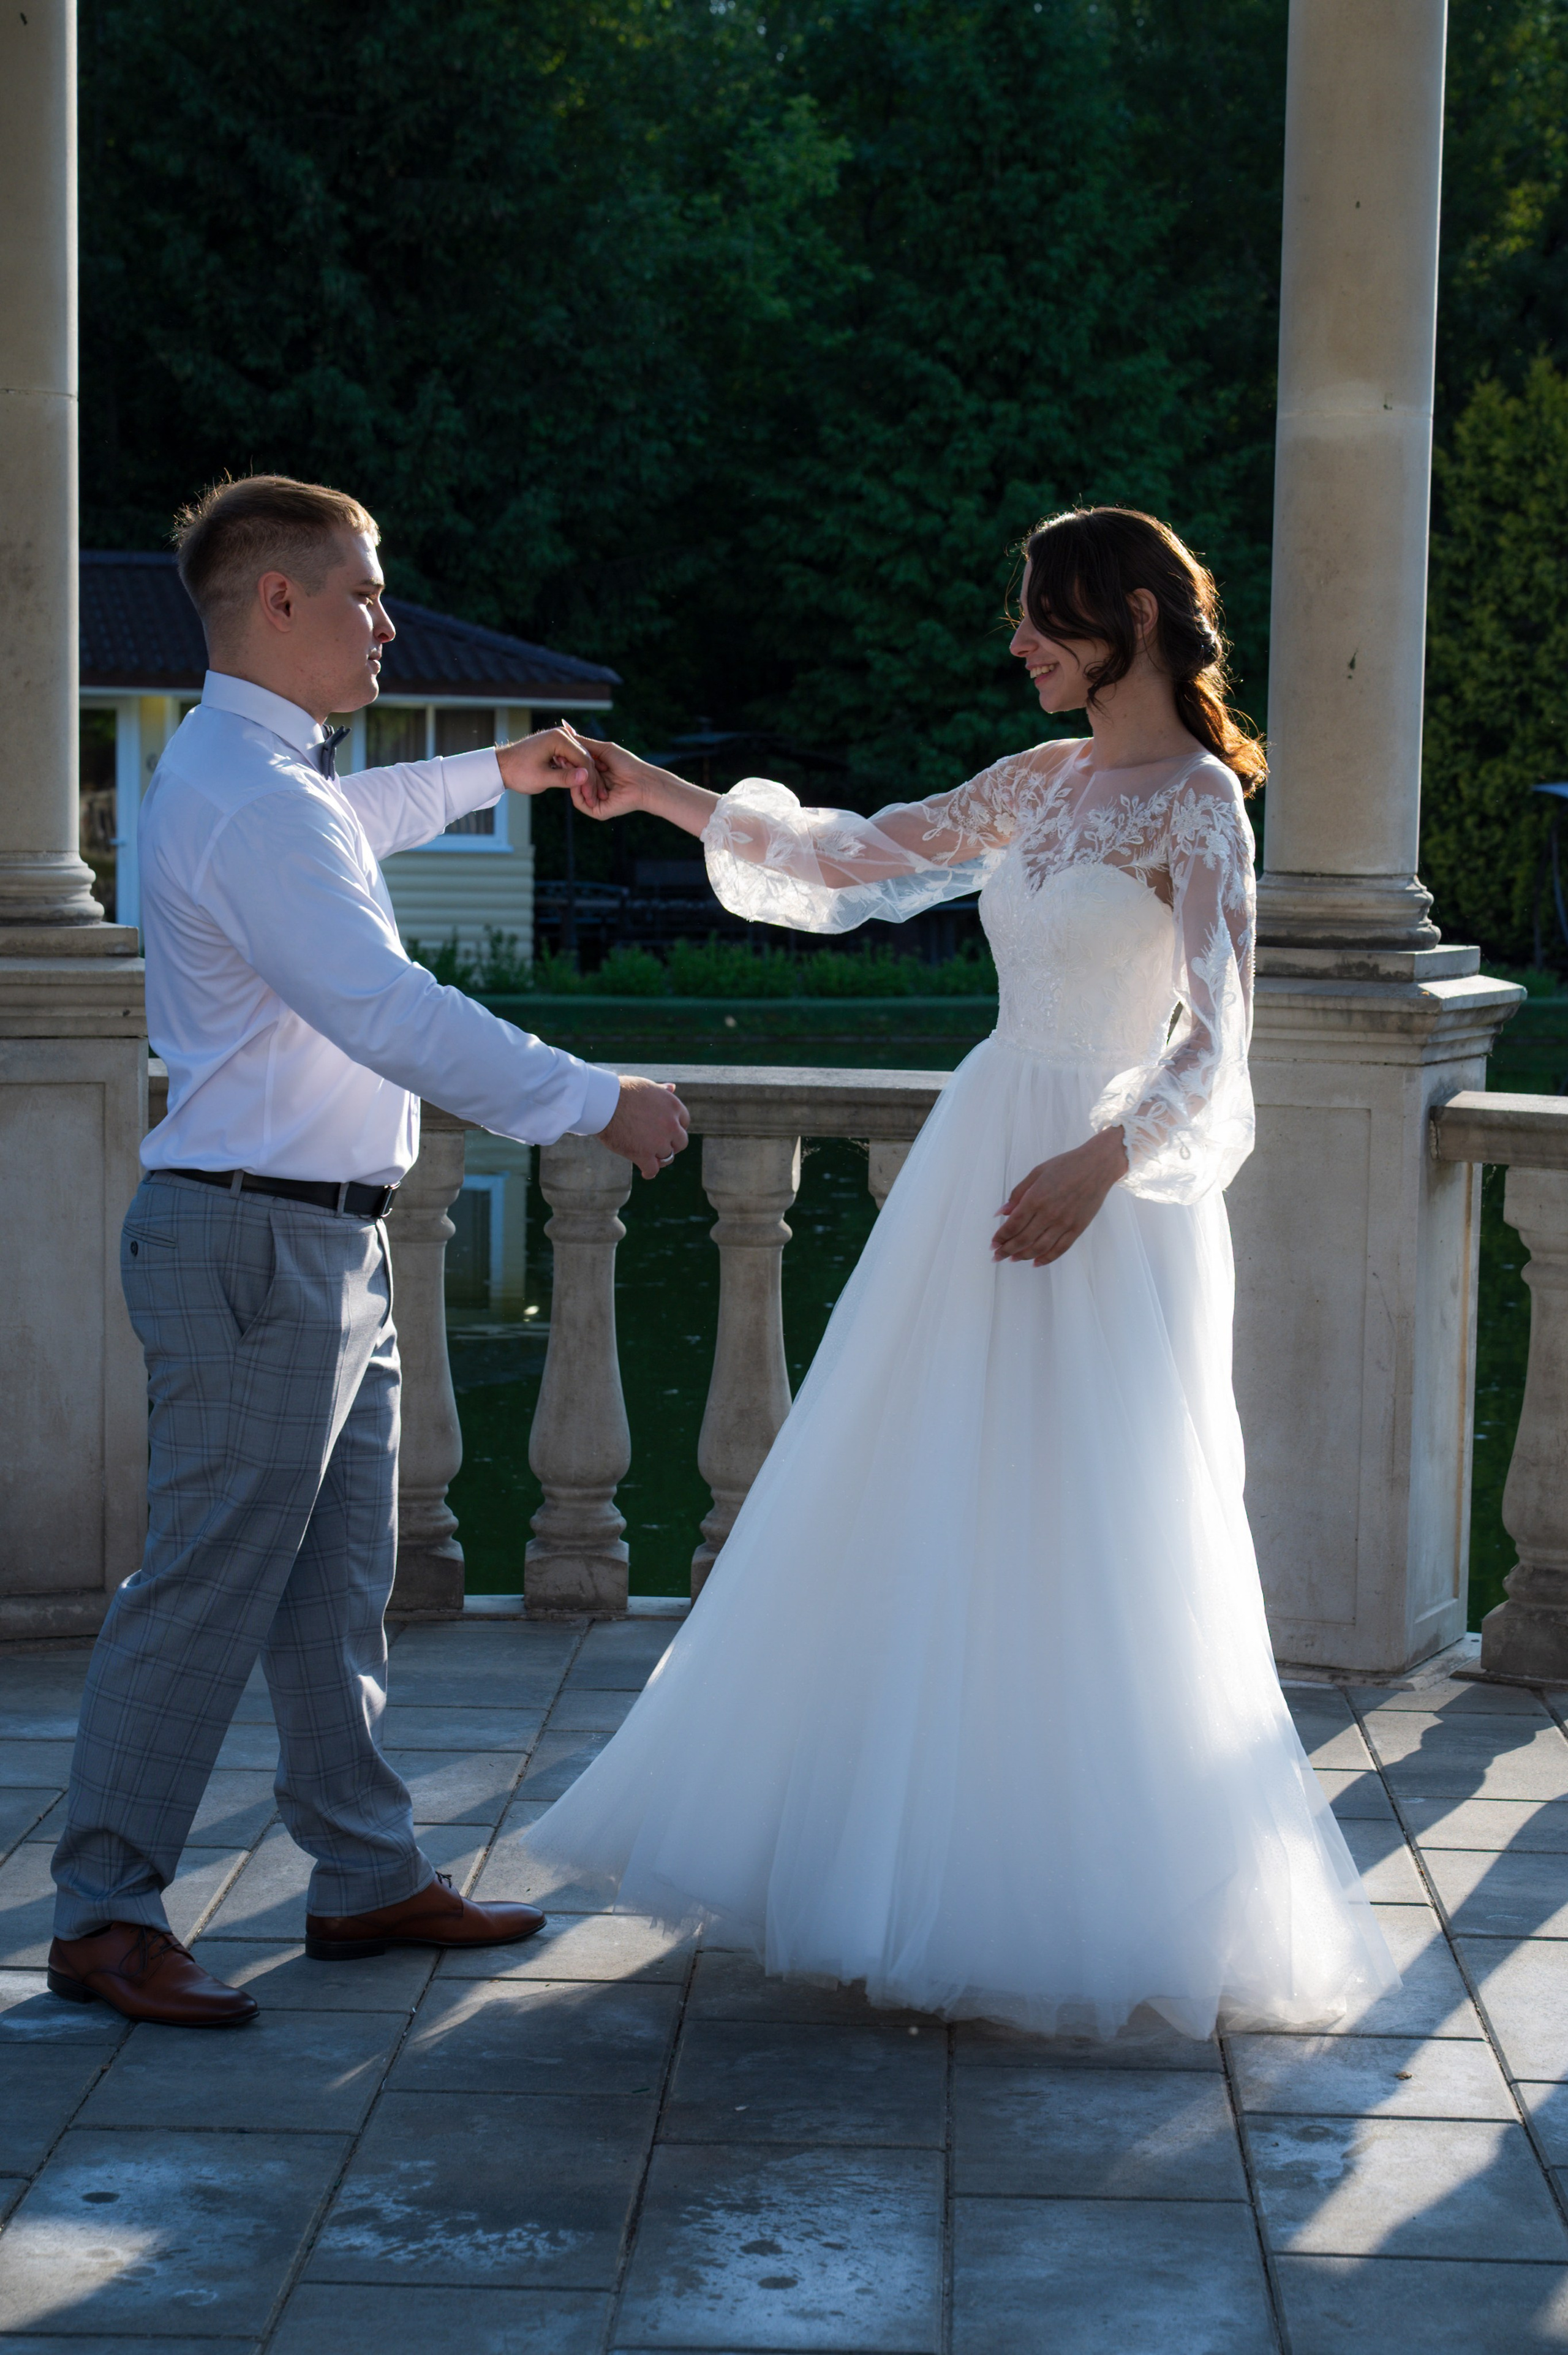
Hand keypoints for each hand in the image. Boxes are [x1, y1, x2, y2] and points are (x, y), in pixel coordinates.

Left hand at [495, 727, 595, 796]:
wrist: (502, 766)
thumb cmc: (518, 772)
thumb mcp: (541, 779)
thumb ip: (565, 778)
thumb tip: (586, 776)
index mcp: (559, 739)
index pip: (583, 759)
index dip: (590, 780)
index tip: (592, 797)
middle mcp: (562, 734)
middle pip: (584, 758)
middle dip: (590, 779)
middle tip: (594, 798)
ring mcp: (560, 738)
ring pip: (580, 759)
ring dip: (584, 777)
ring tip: (589, 795)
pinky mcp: (557, 745)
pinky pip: (572, 758)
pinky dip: (575, 772)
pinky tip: (580, 786)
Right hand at [561, 730, 671, 821]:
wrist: (643, 780)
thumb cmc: (627, 764)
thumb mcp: (603, 750)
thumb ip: (584, 743)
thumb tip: (565, 727)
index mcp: (595, 775)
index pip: (575, 769)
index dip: (566, 761)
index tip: (558, 751)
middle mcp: (593, 788)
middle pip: (573, 779)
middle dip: (566, 769)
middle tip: (559, 759)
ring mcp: (595, 800)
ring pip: (575, 790)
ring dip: (572, 778)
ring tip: (571, 768)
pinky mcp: (597, 811)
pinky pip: (580, 802)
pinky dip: (577, 791)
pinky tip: (579, 781)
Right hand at [598, 1075, 690, 1178]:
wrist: (604, 1102)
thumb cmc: (622, 1091)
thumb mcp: (647, 1087)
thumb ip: (662, 1091)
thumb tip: (672, 1088)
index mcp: (673, 1106)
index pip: (684, 1122)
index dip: (676, 1128)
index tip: (667, 1132)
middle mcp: (671, 1125)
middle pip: (680, 1142)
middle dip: (671, 1145)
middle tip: (660, 1146)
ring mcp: (659, 1141)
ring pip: (667, 1157)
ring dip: (660, 1158)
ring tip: (652, 1159)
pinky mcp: (643, 1154)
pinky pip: (652, 1169)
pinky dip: (649, 1172)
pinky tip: (646, 1172)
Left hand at [991, 1127, 1127, 1265]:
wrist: (1097, 1166)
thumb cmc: (1066, 1165)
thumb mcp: (1037, 1172)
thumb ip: (1018, 1193)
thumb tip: (1001, 1212)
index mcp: (1036, 1198)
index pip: (1013, 1225)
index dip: (1000, 1237)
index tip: (993, 1243)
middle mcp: (1049, 1214)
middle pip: (1023, 1239)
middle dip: (1007, 1250)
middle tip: (997, 1256)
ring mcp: (1064, 1223)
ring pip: (1039, 1248)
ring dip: (1023, 1256)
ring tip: (1012, 1259)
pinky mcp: (1078, 1228)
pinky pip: (1060, 1249)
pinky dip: (1046, 1258)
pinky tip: (1036, 1263)